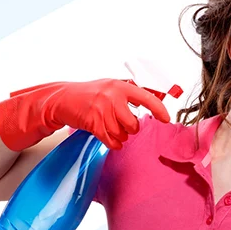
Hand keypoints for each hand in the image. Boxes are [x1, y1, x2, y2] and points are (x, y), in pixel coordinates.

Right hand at [0, 78, 169, 150]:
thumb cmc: (91, 93)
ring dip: (120, 135)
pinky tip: (110, 138)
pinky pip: (111, 141)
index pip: (146, 97)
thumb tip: (160, 95)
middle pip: (133, 124)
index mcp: (120, 86)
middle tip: (121, 123)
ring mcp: (102, 110)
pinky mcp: (93, 123)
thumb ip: (134, 92)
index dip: (159, 109)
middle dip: (130, 128)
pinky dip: (113, 143)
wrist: (64, 99)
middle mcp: (112, 97)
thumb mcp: (113, 87)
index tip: (166, 118)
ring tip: (111, 127)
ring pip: (123, 134)